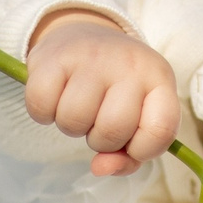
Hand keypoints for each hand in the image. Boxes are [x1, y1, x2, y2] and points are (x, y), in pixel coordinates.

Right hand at [25, 10, 179, 175]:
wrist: (84, 34)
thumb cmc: (115, 88)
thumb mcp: (137, 116)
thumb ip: (129, 155)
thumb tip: (101, 169)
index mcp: (159, 78)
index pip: (161, 130)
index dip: (142, 151)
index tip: (130, 144)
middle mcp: (129, 64)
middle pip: (112, 131)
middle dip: (100, 139)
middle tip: (98, 119)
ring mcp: (91, 57)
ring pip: (73, 122)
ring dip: (71, 126)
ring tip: (78, 106)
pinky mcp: (54, 57)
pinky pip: (41, 108)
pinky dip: (43, 113)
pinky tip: (55, 97)